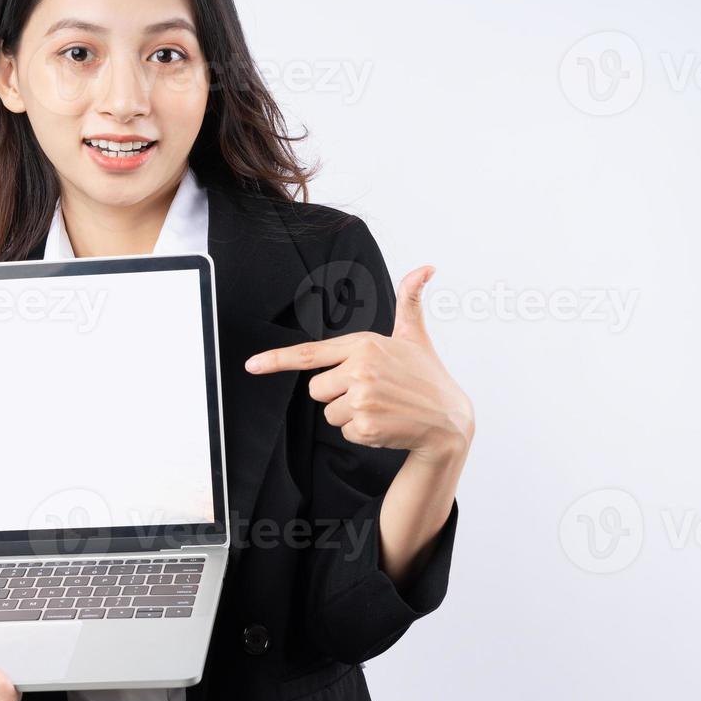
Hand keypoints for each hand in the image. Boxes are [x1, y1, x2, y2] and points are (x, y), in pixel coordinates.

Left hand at [245, 265, 473, 462]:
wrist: (449, 421)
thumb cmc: (427, 377)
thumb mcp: (415, 336)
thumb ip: (409, 300)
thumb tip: (426, 267)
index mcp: (364, 345)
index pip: (310, 353)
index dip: (276, 360)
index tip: (251, 365)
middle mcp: (360, 369)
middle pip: (316, 390)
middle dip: (337, 394)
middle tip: (371, 392)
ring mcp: (363, 398)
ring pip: (329, 413)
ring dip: (351, 416)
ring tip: (381, 407)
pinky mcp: (367, 426)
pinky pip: (344, 432)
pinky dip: (363, 433)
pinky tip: (385, 424)